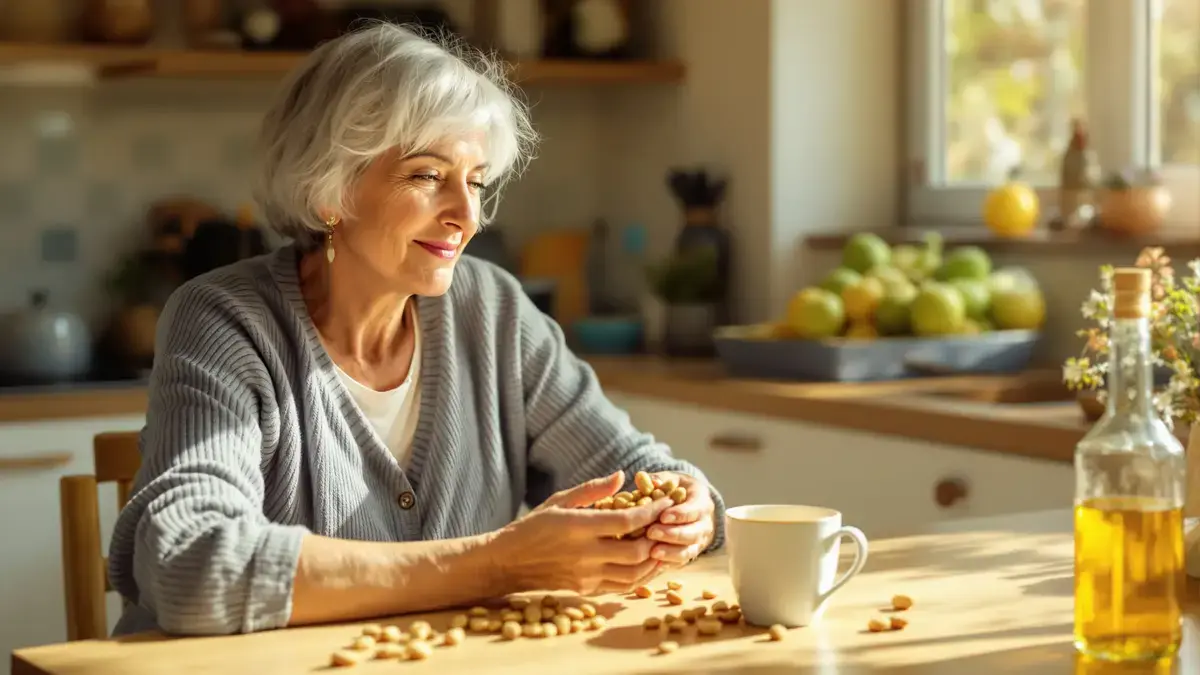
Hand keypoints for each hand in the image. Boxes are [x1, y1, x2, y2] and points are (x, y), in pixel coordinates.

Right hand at [489, 471, 673, 595]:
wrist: (508, 562)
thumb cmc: (533, 526)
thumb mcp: (559, 500)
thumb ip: (593, 489)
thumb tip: (622, 476)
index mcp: (578, 527)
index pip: (627, 522)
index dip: (651, 511)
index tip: (664, 502)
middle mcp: (585, 554)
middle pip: (637, 551)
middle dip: (657, 537)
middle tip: (666, 523)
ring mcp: (587, 575)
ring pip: (634, 574)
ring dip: (653, 560)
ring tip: (660, 543)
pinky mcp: (587, 589)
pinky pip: (622, 586)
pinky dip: (640, 576)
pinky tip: (645, 561)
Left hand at [645, 472, 716, 565]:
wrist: (685, 502)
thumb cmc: (674, 488)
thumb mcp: (669, 479)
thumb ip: (657, 479)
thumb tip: (642, 479)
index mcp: (702, 500)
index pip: (695, 509)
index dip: (680, 514)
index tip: (663, 516)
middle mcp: (705, 522)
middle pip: (694, 532)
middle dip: (673, 534)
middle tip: (652, 532)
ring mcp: (700, 540)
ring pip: (689, 550)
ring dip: (671, 552)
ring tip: (652, 552)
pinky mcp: (691, 552)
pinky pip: (682, 561)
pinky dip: (669, 562)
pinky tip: (654, 563)